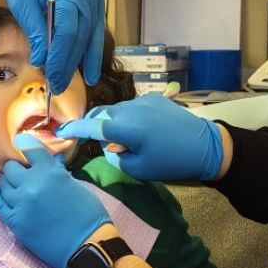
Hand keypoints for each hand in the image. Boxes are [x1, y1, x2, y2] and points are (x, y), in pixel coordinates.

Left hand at [0, 0, 103, 94]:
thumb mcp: (22, 2)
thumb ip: (36, 31)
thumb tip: (43, 62)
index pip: (68, 31)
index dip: (61, 58)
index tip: (53, 78)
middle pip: (82, 35)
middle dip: (71, 63)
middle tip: (60, 86)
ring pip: (92, 34)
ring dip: (85, 60)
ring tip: (81, 83)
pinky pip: (94, 27)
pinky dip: (90, 47)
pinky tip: (89, 67)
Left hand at [0, 134, 110, 267]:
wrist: (86, 246)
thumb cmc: (88, 215)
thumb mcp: (76, 186)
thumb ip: (59, 172)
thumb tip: (52, 160)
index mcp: (50, 172)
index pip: (30, 149)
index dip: (26, 146)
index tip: (24, 146)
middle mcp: (31, 185)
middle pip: (12, 168)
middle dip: (18, 169)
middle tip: (24, 174)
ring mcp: (20, 204)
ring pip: (3, 184)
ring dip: (8, 182)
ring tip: (15, 184)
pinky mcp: (15, 221)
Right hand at [56, 94, 225, 181]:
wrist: (206, 147)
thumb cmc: (171, 162)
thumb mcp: (139, 169)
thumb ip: (116, 156)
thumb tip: (108, 145)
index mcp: (126, 127)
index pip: (91, 125)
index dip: (74, 128)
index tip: (61, 131)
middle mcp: (131, 109)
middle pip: (101, 114)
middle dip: (93, 126)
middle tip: (93, 141)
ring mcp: (143, 100)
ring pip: (115, 110)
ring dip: (112, 122)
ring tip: (123, 140)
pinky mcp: (154, 98)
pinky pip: (131, 107)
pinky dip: (127, 117)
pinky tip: (140, 131)